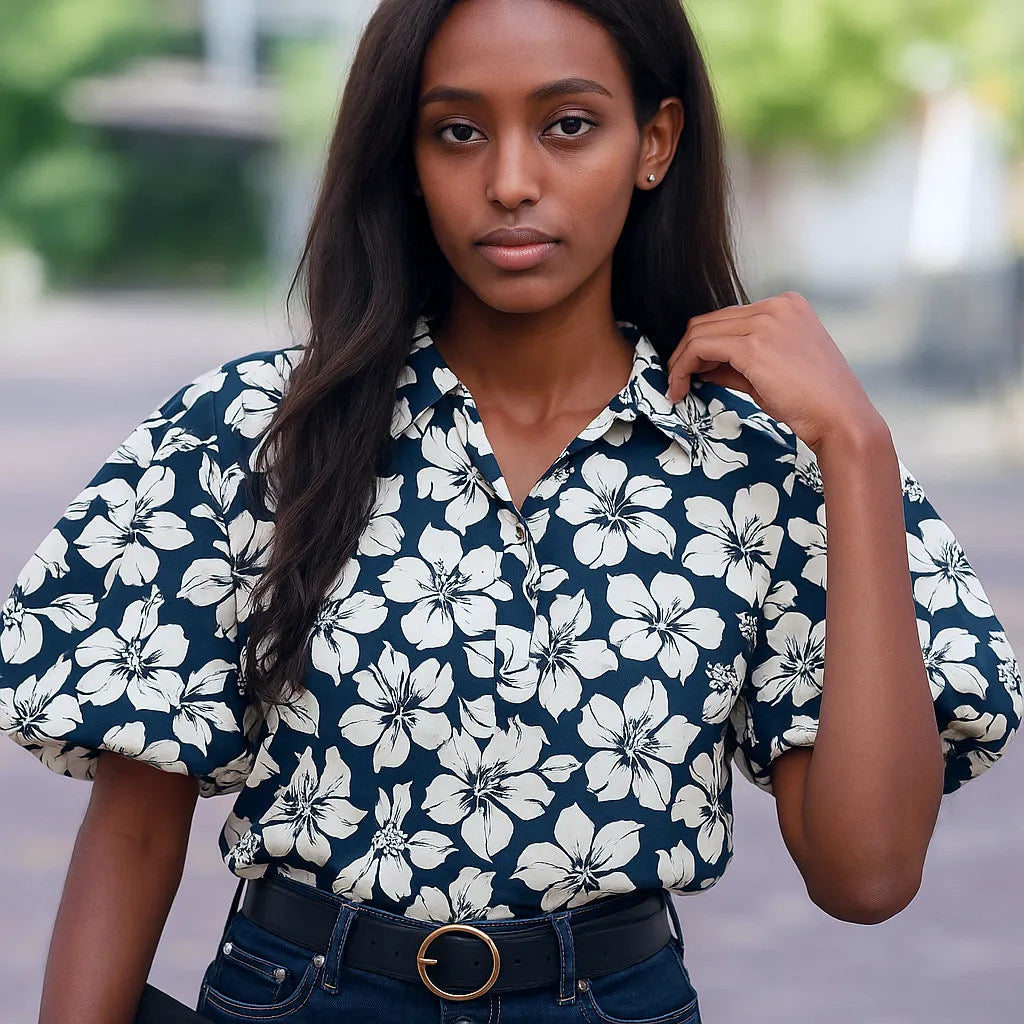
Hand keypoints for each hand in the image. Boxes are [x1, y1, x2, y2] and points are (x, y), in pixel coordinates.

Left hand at [665, 291, 885, 453]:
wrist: (841, 419)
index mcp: (787, 305)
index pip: (729, 318)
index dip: (705, 345)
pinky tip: (681, 388)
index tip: (693, 371)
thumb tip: (702, 367)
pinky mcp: (754, 345)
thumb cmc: (813, 401)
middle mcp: (776, 305)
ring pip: (700, 332)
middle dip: (687, 351)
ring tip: (677, 387)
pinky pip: (701, 348)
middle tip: (677, 381)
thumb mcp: (771, 373)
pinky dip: (683, 367)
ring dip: (681, 361)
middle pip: (710, 321)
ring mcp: (766, 322)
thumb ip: (736, 363)